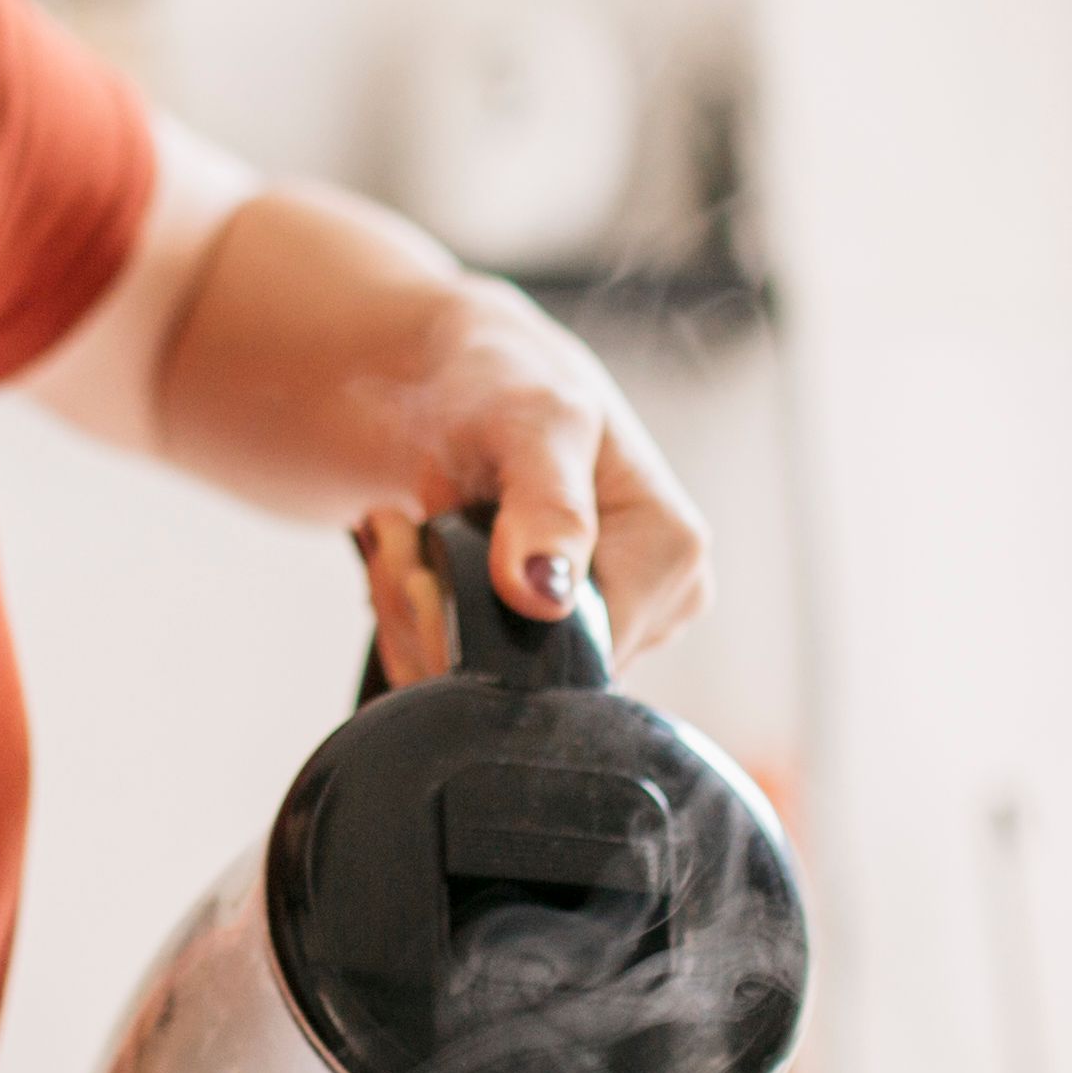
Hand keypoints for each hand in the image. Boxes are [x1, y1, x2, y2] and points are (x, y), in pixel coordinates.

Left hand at [353, 288, 710, 686]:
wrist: (457, 383)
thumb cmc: (502, 383)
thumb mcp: (528, 421)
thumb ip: (545, 503)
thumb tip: (547, 595)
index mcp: (673, 554)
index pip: (570, 655)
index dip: (475, 621)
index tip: (418, 550)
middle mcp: (653, 608)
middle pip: (524, 681)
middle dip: (434, 617)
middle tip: (399, 535)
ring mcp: (604, 632)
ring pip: (483, 689)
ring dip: (411, 617)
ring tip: (401, 535)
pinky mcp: (550, 647)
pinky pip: (465, 682)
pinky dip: (413, 627)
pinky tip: (408, 563)